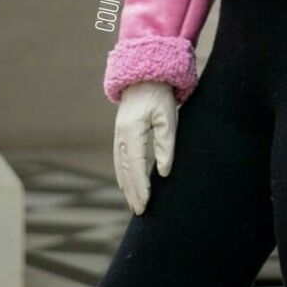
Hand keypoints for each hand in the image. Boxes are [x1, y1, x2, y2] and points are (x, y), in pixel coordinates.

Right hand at [113, 81, 177, 214]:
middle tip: (141, 212)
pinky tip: (126, 184)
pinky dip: (122, 174)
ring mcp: (118, 133)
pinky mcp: (120, 131)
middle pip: (126, 170)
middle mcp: (121, 134)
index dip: (141, 186)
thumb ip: (166, 144)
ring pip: (120, 165)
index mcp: (132, 130)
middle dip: (133, 192)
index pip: (136, 165)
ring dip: (127, 186)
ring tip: (134, 203)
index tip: (146, 203)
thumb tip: (164, 172)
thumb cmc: (160, 94)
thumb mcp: (168, 117)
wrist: (145, 74)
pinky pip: (119, 158)